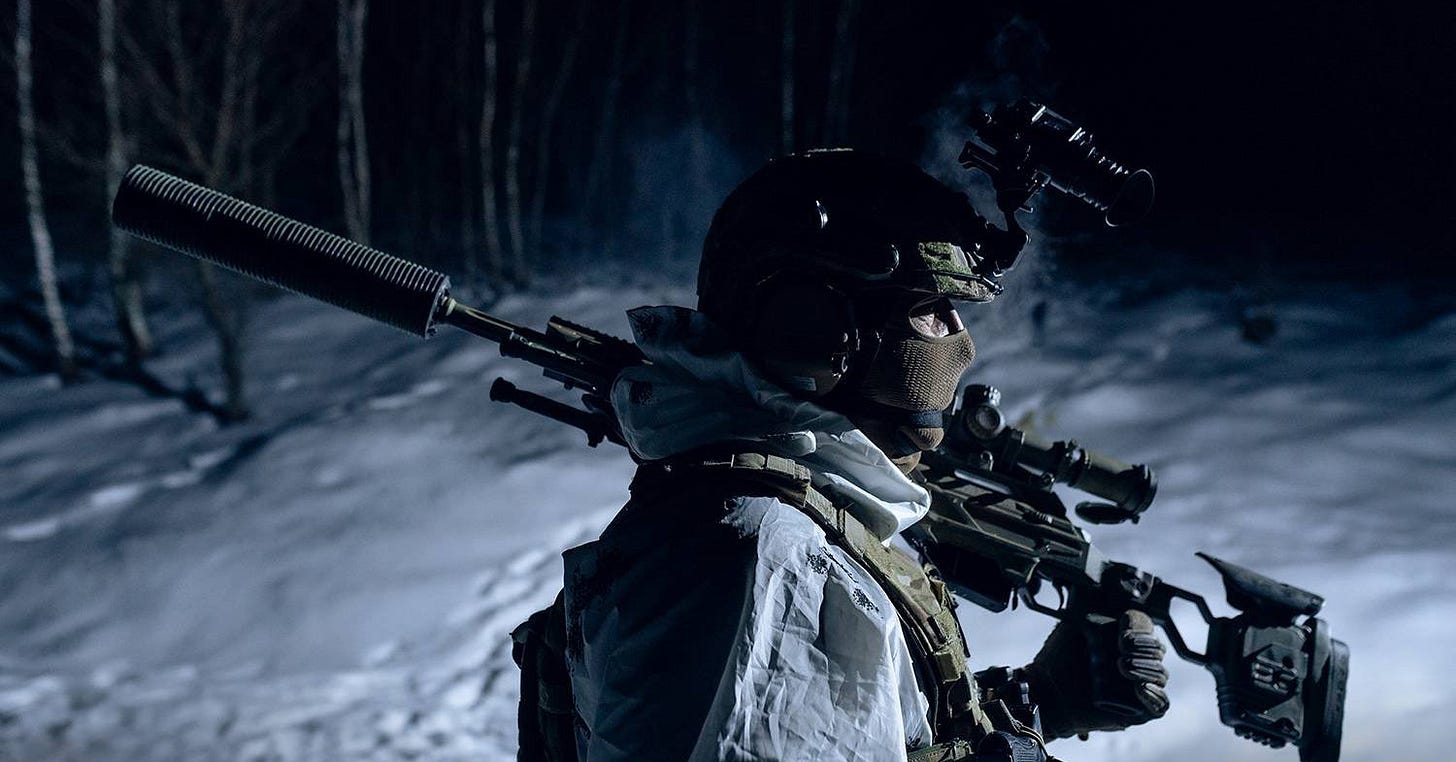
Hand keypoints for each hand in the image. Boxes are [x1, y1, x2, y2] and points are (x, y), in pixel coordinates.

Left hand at [1025, 609, 1169, 739]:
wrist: (1048, 690)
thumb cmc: (1058, 658)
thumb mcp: (1073, 626)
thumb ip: (1089, 607)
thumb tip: (1104, 591)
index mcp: (1124, 636)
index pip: (1145, 625)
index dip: (1139, 626)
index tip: (1122, 632)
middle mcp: (1136, 658)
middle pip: (1157, 649)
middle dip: (1144, 648)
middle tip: (1121, 651)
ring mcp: (1139, 683)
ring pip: (1160, 675)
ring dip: (1146, 669)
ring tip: (1123, 667)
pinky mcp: (1139, 709)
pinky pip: (1161, 704)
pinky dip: (1155, 696)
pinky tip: (1140, 688)